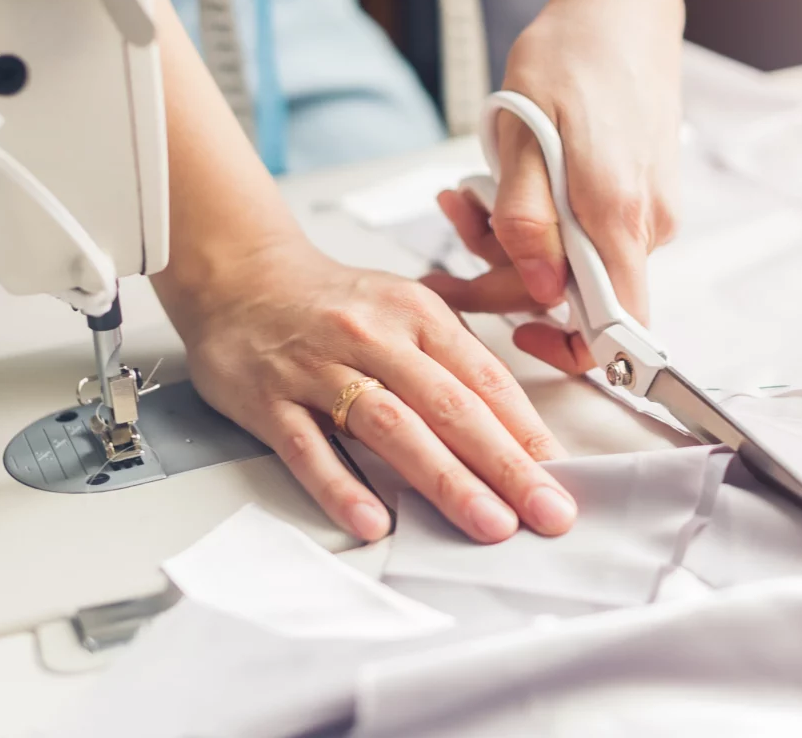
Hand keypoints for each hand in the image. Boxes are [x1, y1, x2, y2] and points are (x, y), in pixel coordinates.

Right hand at [172, 239, 576, 543]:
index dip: (526, 430)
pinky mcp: (270, 399)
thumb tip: (512, 426)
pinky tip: (373, 520)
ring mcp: (319, 368)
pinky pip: (308, 447)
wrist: (241, 279)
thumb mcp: (403, 307)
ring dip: (444, 479)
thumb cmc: (334, 303)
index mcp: (416, 312)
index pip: (482, 377)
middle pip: (448, 405)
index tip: (559, 476)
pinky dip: (341, 485)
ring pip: (389, 426)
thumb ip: (452, 357)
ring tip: (486, 523)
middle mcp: (373, 337)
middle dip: (504, 464)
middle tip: (545, 511)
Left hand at [424, 0, 684, 372]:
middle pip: (575, 292)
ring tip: (466, 189)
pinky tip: (505, 179)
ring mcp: (646, 207)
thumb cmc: (570, 57)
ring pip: (574, 258)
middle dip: (503, 270)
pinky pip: (585, 227)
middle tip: (452, 219)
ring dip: (513, 237)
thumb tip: (538, 292)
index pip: (614, 329)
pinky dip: (540, 215)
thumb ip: (527, 218)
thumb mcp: (525, 133)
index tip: (515, 331)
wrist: (621, 6)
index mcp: (618, 214)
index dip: (566, 348)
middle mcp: (645, 222)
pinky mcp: (637, 190)